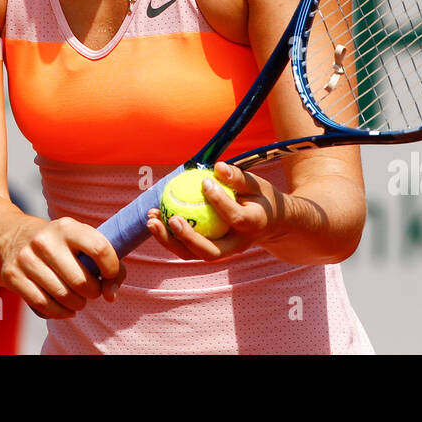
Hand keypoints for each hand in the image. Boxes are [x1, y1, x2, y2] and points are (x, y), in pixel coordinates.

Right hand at [0, 217, 125, 318]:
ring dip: (77, 304)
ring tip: (78, 300)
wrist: (15, 237)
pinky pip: (43, 305)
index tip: (108, 274)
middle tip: (91, 291)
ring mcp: (26, 258)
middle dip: (92, 292)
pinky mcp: (12, 276)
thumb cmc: (62, 245)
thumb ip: (110, 267)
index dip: (111, 267)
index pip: (99, 248)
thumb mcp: (84, 242)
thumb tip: (110, 296)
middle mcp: (45, 240)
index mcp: (67, 227)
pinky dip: (60, 312)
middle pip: (81, 281)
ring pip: (62, 296)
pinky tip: (66, 309)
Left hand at [145, 161, 287, 261]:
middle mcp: (237, 245)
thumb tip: (217, 167)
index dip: (220, 202)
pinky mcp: (209, 250)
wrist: (270, 223)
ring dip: (169, 240)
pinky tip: (154, 216)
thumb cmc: (260, 198)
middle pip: (210, 251)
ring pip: (192, 254)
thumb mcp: (256, 184)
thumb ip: (237, 177)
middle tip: (172, 218)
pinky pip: (185, 247)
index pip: (236, 218)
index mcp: (253, 226)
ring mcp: (222, 251)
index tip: (205, 182)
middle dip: (188, 238)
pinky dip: (167, 235)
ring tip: (151, 219)